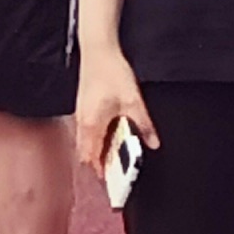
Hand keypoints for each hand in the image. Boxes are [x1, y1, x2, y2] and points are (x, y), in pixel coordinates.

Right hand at [73, 51, 155, 182]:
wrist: (98, 51)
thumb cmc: (112, 73)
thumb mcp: (134, 101)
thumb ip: (144, 125)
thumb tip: (153, 143)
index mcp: (92, 126)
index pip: (92, 159)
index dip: (101, 172)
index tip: (112, 182)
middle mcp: (82, 123)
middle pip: (86, 153)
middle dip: (99, 164)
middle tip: (115, 171)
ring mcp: (81, 114)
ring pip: (85, 142)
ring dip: (98, 151)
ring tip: (115, 155)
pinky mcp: (83, 106)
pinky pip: (86, 131)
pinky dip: (96, 138)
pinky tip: (110, 134)